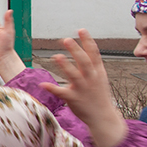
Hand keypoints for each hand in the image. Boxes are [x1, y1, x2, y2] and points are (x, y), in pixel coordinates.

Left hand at [40, 30, 127, 146]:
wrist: (103, 117)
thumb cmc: (99, 95)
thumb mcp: (100, 78)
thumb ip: (92, 65)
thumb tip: (85, 48)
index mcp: (98, 72)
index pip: (94, 54)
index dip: (87, 41)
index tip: (81, 29)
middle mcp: (91, 79)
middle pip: (84, 62)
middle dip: (76, 50)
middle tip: (66, 39)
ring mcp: (83, 89)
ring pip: (74, 75)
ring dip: (65, 66)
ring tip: (56, 56)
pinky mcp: (74, 99)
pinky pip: (62, 93)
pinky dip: (52, 88)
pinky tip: (42, 84)